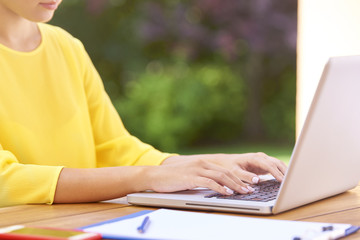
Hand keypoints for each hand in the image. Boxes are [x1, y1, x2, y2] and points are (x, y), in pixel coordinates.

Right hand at [150, 153, 286, 194]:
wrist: (155, 176)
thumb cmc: (172, 178)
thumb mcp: (191, 177)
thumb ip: (204, 179)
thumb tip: (218, 188)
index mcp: (204, 163)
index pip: (226, 170)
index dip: (239, 177)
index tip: (249, 184)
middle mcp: (203, 164)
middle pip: (227, 172)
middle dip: (241, 181)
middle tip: (252, 189)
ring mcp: (197, 169)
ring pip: (221, 176)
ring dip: (234, 185)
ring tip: (245, 192)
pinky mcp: (191, 177)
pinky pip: (209, 182)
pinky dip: (220, 188)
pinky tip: (227, 193)